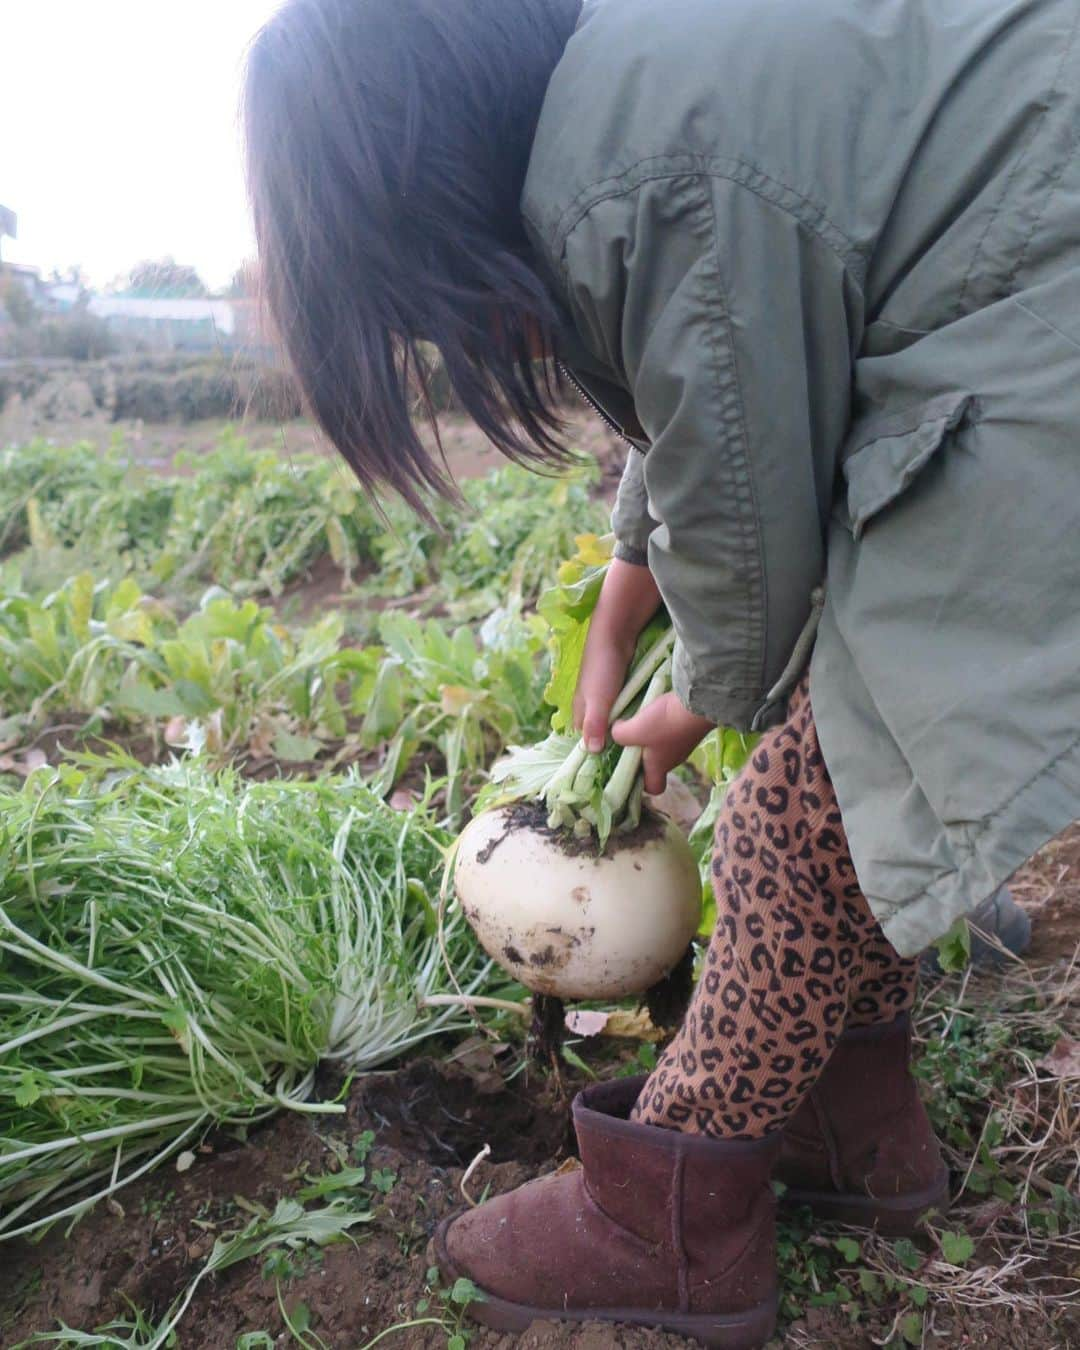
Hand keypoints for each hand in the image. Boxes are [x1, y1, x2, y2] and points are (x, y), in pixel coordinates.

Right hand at [573, 559, 661, 751]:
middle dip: (613, 745)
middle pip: (599, 731)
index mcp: (581, 710)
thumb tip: (592, 752)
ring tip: (642, 746)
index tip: (615, 770)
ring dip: (624, 731)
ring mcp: (605, 694)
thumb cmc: (603, 666)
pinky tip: (645, 722)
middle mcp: (590, 704)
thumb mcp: (598, 699)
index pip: (585, 741)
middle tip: (634, 762)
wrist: (616, 629)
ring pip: (614, 720)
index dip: (597, 755)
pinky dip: (632, 716)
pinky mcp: (620, 685)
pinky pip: (625, 708)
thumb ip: (594, 724)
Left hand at [612, 692, 713, 794]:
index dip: (641, 783)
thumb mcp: (634, 731)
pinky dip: (661, 721)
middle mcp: (674, 758)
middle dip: (640, 753)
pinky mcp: (688, 726)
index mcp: (660, 766)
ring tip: (638, 720)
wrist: (697, 702)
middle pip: (655, 763)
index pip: (654, 787)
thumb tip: (616, 730)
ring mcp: (683, 742)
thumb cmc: (665, 723)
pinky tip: (653, 708)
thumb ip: (619, 735)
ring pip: (662, 745)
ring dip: (650, 735)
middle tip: (627, 738)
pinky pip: (670, 729)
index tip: (628, 768)